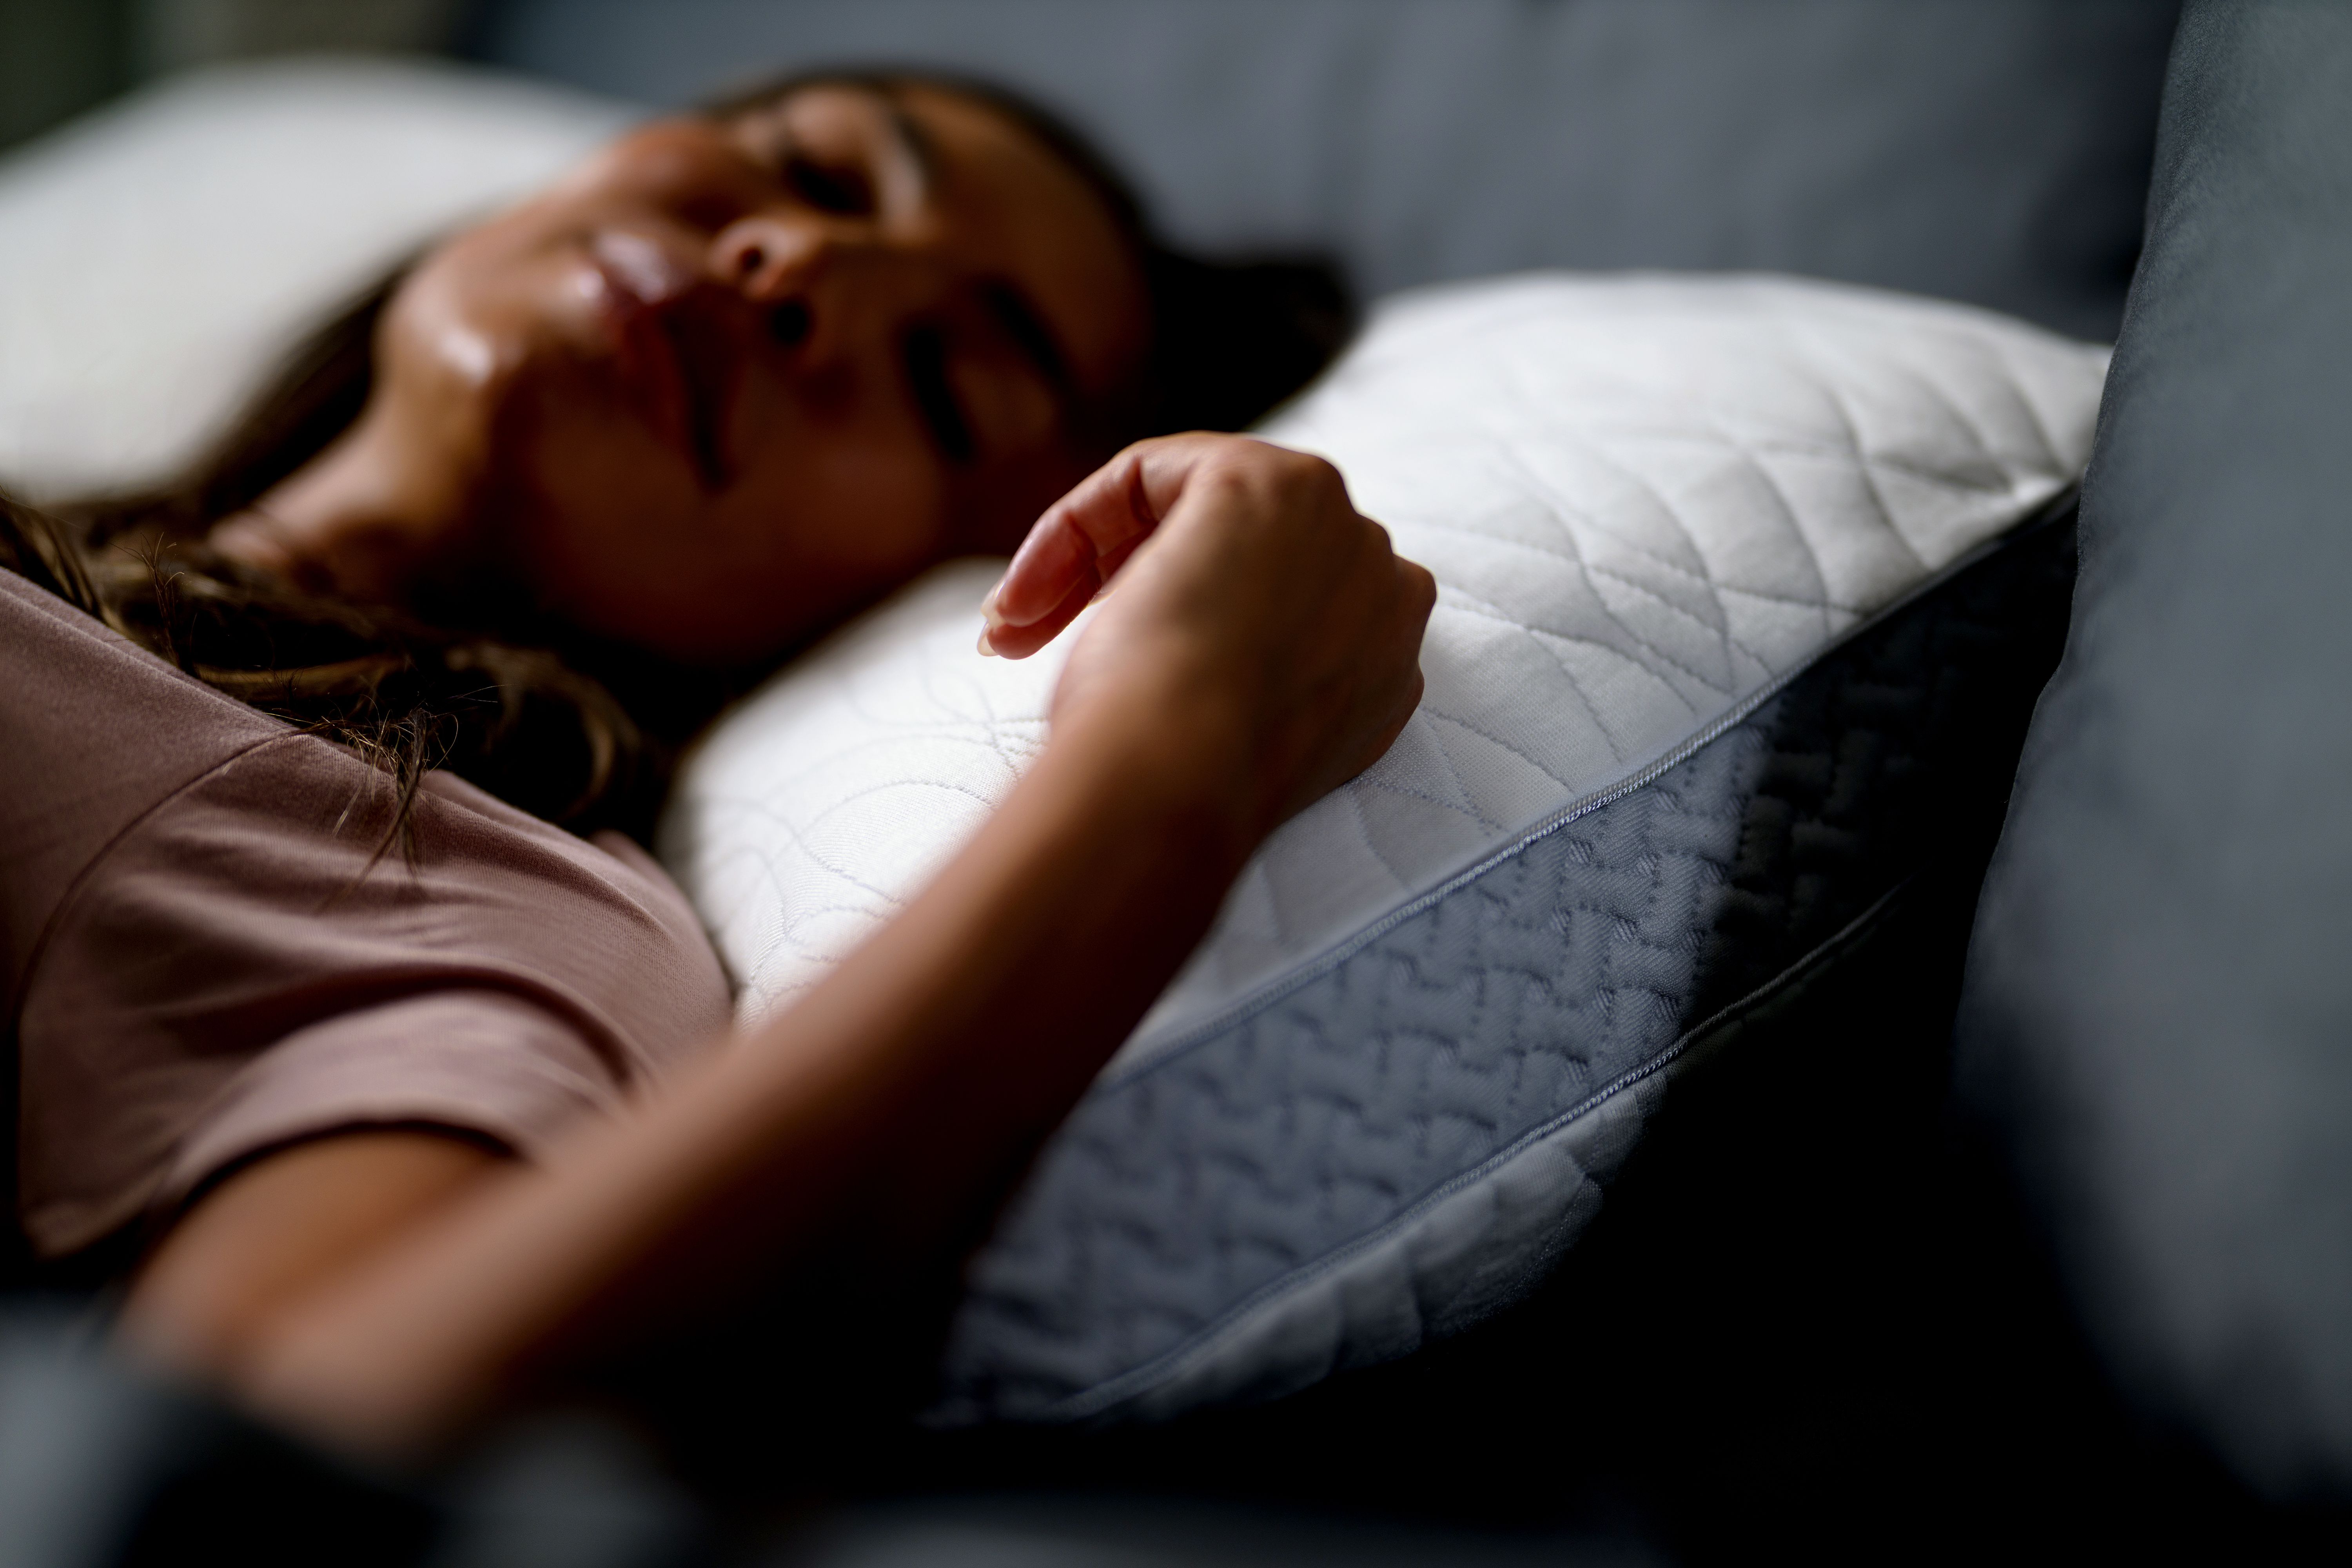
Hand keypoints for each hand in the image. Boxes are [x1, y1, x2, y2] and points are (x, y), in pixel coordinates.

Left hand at [982, 434, 1435, 838]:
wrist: (1185, 781)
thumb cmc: (1190, 787)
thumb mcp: (1244, 735)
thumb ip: (1251, 686)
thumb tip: (1192, 664)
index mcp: (1386, 665)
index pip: (1276, 613)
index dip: (1181, 640)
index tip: (1101, 681)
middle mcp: (1384, 589)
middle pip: (1241, 557)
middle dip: (1129, 591)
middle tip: (1037, 643)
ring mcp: (1338, 528)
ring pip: (1193, 514)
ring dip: (1091, 564)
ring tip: (1016, 627)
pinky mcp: (1268, 479)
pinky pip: (1146, 475)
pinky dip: (1073, 527)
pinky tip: (1021, 596)